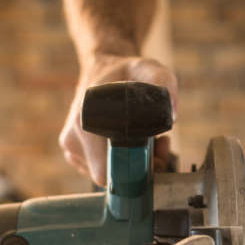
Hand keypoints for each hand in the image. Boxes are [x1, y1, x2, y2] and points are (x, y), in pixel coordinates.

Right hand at [60, 55, 178, 185]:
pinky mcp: (74, 153)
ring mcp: (71, 148)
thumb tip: (173, 114)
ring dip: (129, 165)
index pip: (107, 171)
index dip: (137, 170)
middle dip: (138, 167)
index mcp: (85, 122)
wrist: (100, 69)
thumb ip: (163, 82)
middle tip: (157, 145)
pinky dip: (118, 162)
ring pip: (106, 175)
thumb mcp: (147, 67)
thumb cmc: (123, 71)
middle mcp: (73, 138)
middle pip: (110, 177)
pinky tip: (130, 144)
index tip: (157, 152)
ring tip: (147, 140)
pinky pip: (99, 170)